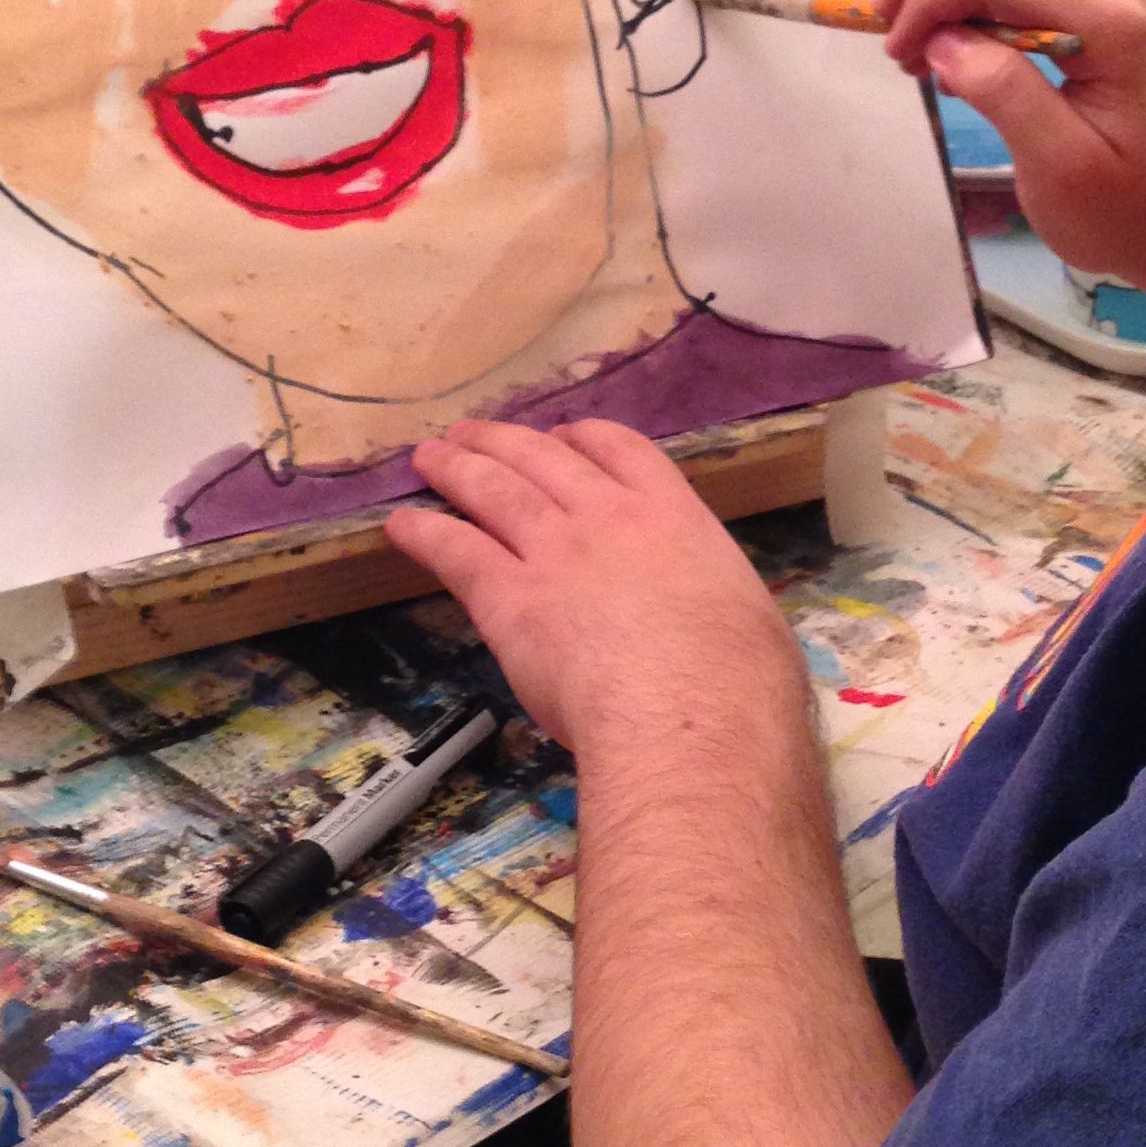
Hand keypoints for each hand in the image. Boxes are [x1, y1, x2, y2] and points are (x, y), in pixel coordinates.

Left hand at [384, 417, 806, 760]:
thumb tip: (717, 622)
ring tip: (430, 458)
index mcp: (673, 514)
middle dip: (502, 441)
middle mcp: (607, 516)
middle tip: (470, 435)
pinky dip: (424, 533)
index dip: (581, 437)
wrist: (690, 711)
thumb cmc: (739, 678)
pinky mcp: (508, 597)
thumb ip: (711, 597)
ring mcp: (554, 552)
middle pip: (543, 457)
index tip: (560, 437)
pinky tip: (401, 526)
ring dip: (456, 467)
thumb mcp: (745, 612)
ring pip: (493, 489)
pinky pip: (455, 550)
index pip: (619, 448)